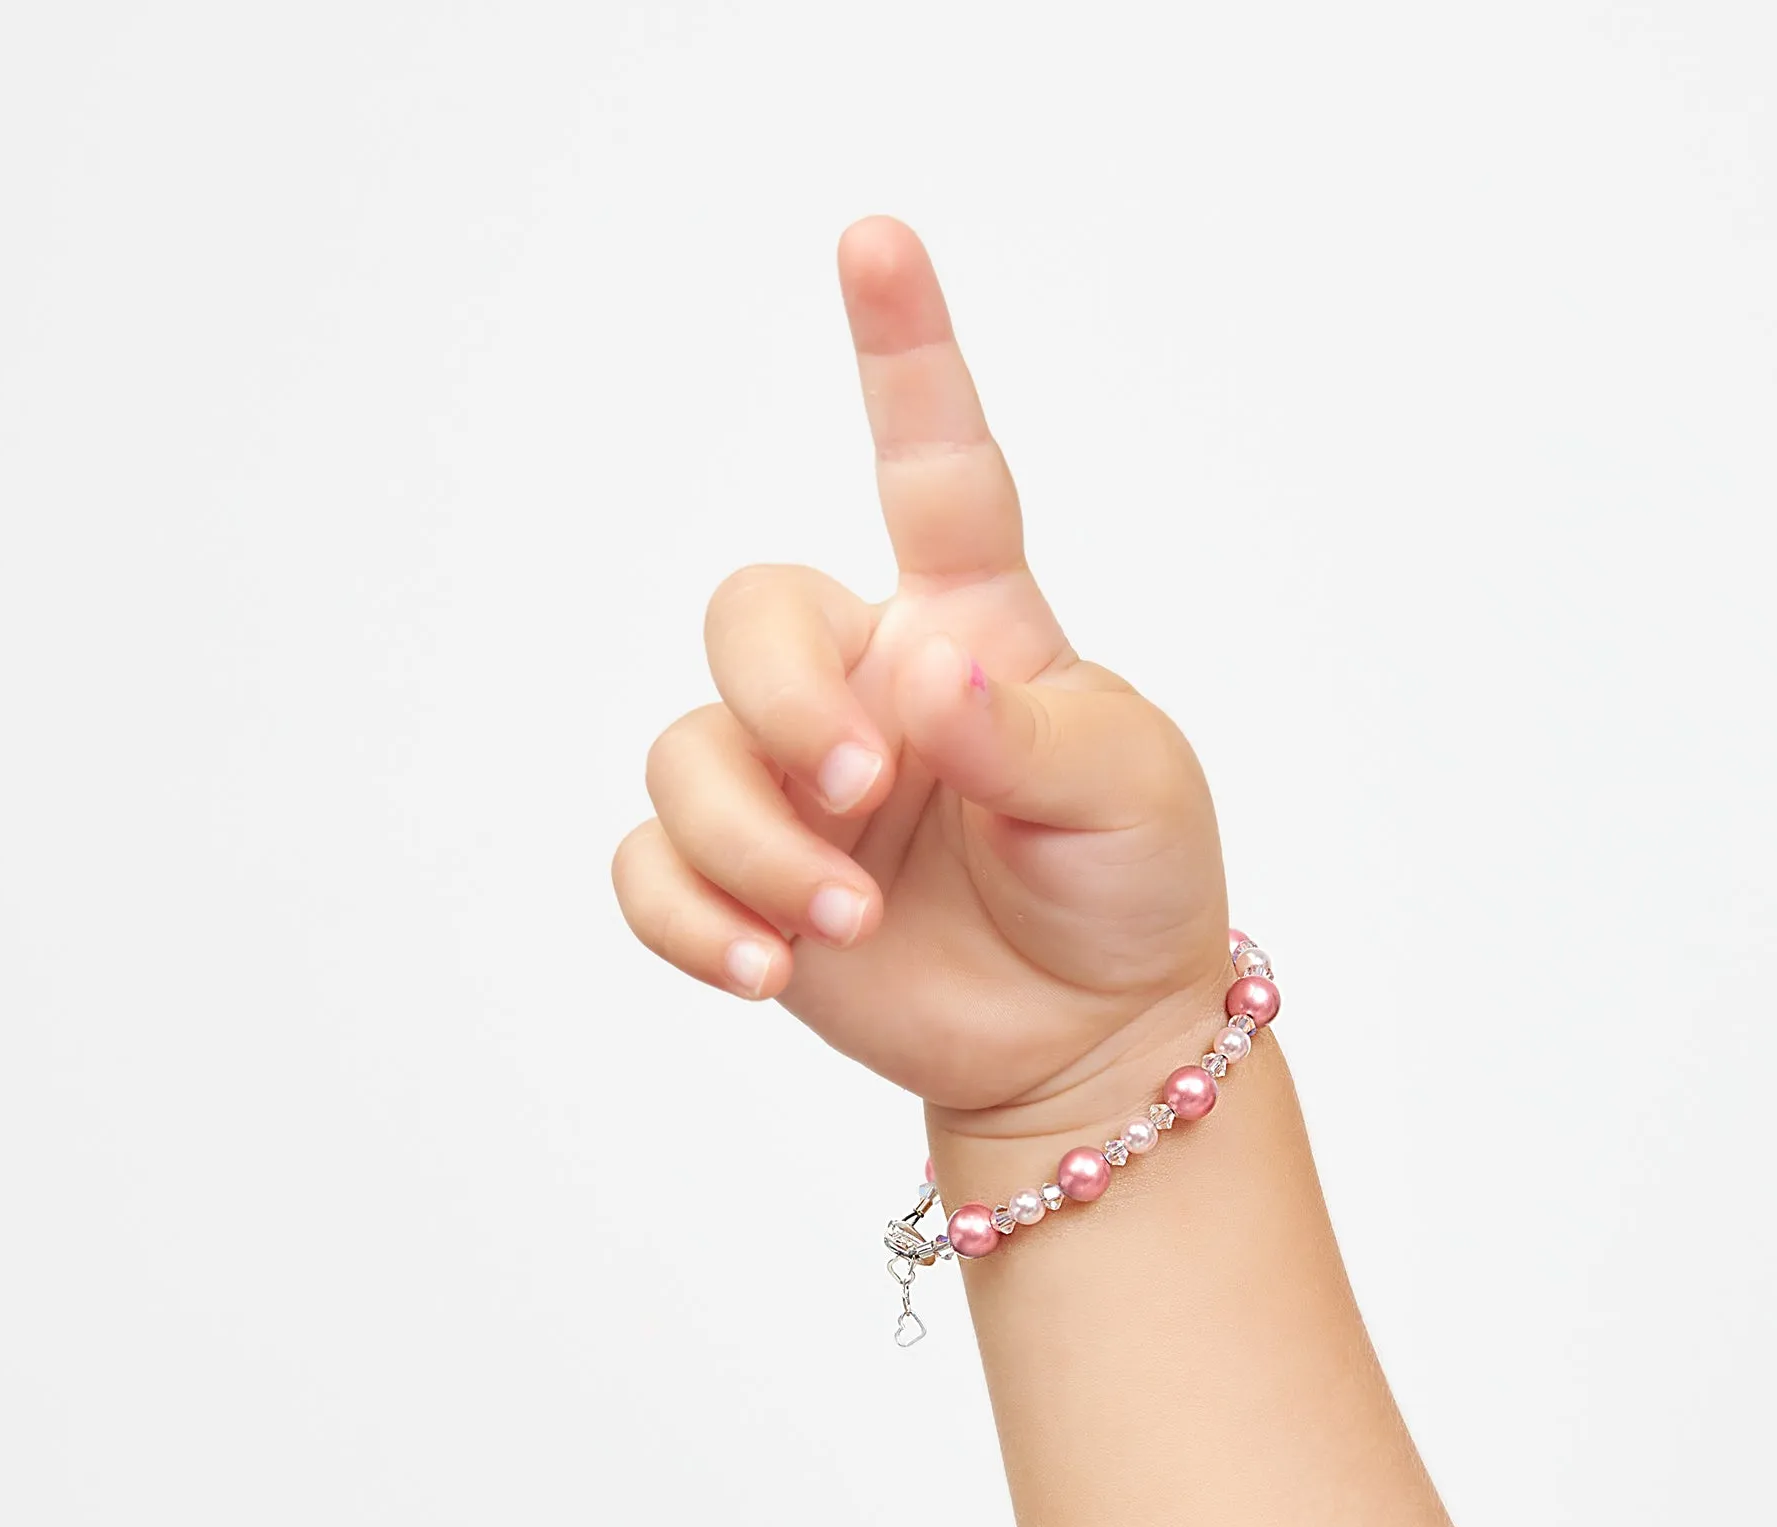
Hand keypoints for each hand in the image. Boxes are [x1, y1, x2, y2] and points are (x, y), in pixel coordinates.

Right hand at [612, 218, 1228, 1127]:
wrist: (1084, 1036)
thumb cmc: (1127, 883)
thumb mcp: (1124, 793)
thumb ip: (1028, 729)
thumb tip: (923, 677)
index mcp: (968, 625)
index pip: (933, 471)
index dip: (903, 355)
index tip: (876, 240)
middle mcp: (864, 685)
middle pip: (748, 617)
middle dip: (787, 705)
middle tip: (869, 792)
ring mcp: (795, 785)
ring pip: (687, 757)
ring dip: (757, 847)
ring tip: (851, 921)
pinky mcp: (746, 881)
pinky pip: (649, 866)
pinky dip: (691, 917)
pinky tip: (767, 966)